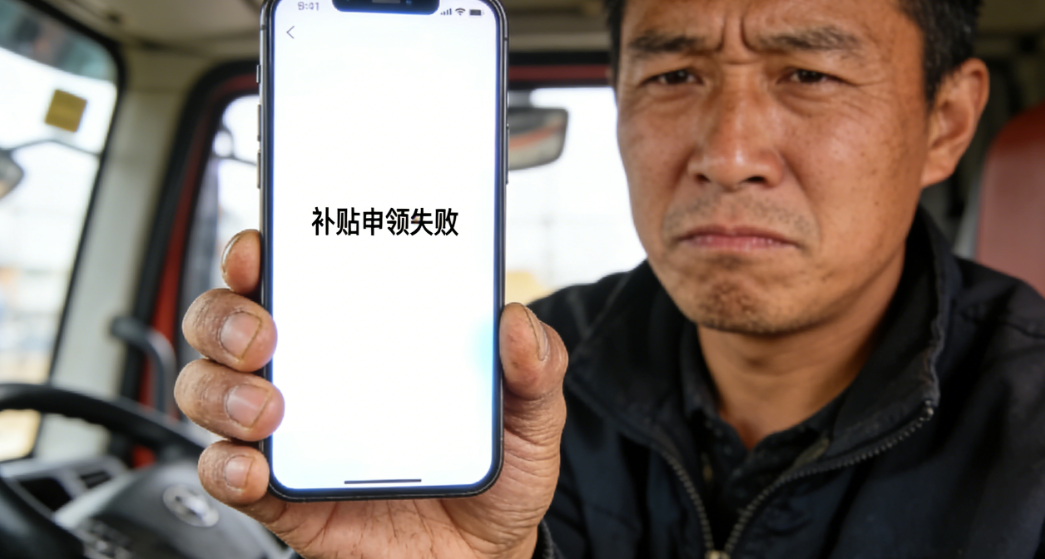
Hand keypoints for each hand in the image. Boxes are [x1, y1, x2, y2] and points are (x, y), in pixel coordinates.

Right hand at [175, 230, 567, 558]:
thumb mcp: (528, 413)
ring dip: (220, 390)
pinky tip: (256, 465)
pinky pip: (230, 474)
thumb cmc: (492, 468)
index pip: (294, 275)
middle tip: (263, 334)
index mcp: (364, 335)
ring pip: (211, 391)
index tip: (261, 247)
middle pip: (228, 325)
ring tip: (267, 408)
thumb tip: (516, 323)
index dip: (259, 253)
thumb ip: (535, 367)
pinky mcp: (284, 494)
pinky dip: (227, 467)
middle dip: (226, 316)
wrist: (484, 554)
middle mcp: (313, 375)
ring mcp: (291, 433)